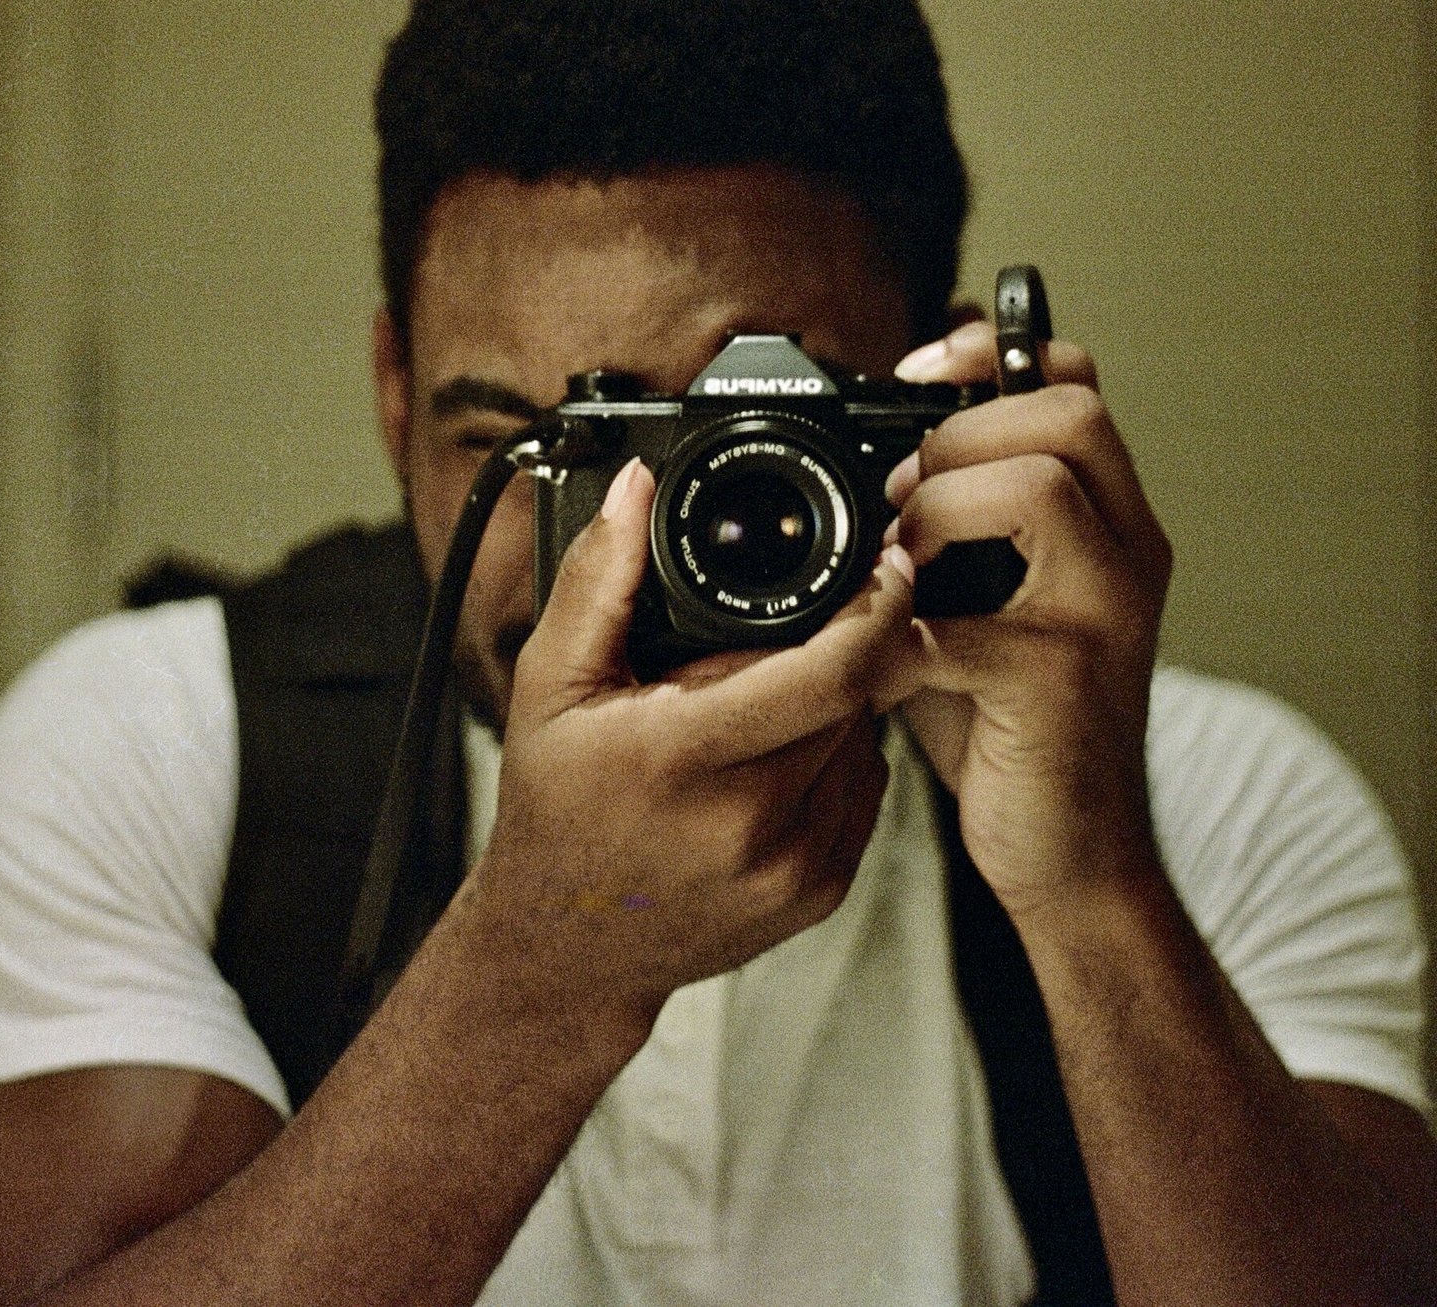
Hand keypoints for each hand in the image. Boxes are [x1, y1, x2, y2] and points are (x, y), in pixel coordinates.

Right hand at [467, 457, 912, 1027]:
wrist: (569, 950)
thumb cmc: (555, 809)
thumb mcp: (550, 685)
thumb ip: (596, 579)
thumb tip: (636, 486)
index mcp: (683, 758)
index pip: (830, 673)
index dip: (876, 608)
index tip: (886, 562)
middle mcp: (749, 822)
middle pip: (856, 696)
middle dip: (848, 645)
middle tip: (811, 622)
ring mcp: (791, 868)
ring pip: (866, 741)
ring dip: (844, 703)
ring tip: (775, 695)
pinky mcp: (819, 894)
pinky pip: (865, 794)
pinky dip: (839, 758)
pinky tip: (781, 753)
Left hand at [880, 319, 1173, 922]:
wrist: (1071, 860)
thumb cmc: (1009, 728)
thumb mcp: (975, 604)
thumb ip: (939, 532)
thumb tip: (859, 460)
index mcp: (1110, 522)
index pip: (1077, 384)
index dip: (995, 353)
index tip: (918, 373)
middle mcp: (1129, 554)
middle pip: (1071, 414)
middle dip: (961, 430)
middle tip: (902, 494)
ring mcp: (1106, 614)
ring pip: (1040, 487)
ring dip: (938, 507)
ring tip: (897, 563)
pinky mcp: (1062, 682)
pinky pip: (962, 624)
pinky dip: (894, 636)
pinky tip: (872, 667)